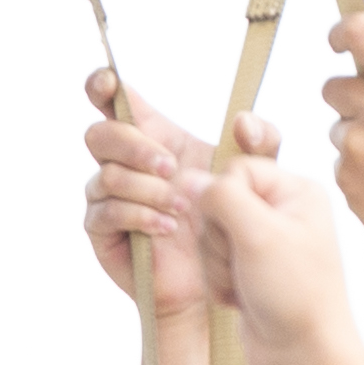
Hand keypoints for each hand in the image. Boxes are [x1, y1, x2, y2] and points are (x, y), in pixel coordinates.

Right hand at [80, 73, 235, 319]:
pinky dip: (138, 215)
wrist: (220, 282)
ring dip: (147, 188)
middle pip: (101, 135)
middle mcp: (126, 165)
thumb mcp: (258, 178)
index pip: (115, 102)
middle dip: (134, 146)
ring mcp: (109, 198)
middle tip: (171, 168)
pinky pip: (106, 211)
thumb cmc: (234, 225)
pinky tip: (166, 228)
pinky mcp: (104, 232)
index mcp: (155, 140)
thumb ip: (263, 141)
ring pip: (107, 175)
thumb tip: (242, 120)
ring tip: (181, 209)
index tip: (109, 82)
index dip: (103, 85)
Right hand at [196, 119, 363, 364]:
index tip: (238, 232)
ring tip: (243, 285)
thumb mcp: (258, 236)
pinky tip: (240, 297)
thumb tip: (189, 177)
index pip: (237, 169)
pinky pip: (212, 260)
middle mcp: (281, 210)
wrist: (303, 352)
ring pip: (209, 233)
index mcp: (296, 191)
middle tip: (244, 264)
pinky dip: (218, 281)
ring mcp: (264, 240)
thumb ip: (222, 198)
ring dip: (217, 264)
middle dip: (219, 240)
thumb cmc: (293, 292)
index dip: (224, 200)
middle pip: (217, 202)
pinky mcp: (248, 266)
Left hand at [316, 16, 363, 296]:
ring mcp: (360, 146)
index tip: (339, 39)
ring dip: (358, 138)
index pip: (363, 33)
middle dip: (351, 99)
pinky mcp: (346, 178)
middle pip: (335, 85)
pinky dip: (359, 172)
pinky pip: (341, 164)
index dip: (343, 31)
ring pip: (339, 128)